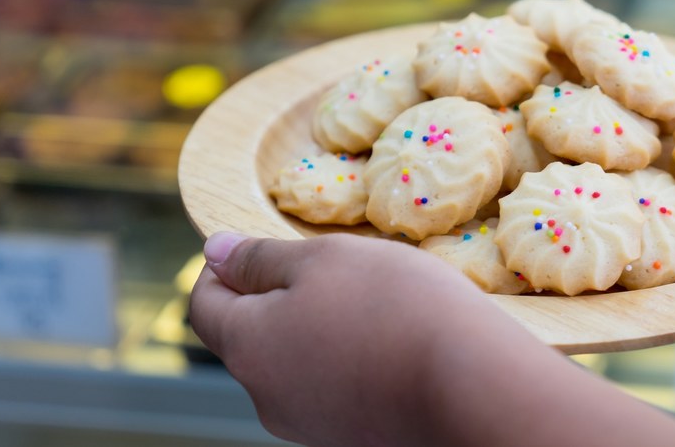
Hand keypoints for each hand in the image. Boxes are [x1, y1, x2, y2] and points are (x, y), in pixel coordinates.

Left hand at [189, 232, 495, 445]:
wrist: (471, 382)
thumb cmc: (396, 306)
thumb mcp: (324, 258)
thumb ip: (260, 258)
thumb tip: (214, 254)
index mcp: (247, 347)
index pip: (203, 305)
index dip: (222, 268)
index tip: (257, 246)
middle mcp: (266, 397)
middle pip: (249, 337)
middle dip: (278, 299)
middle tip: (333, 270)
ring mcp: (309, 423)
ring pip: (294, 363)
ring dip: (317, 329)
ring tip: (374, 304)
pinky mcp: (350, 434)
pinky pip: (331, 387)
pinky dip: (347, 359)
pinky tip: (392, 341)